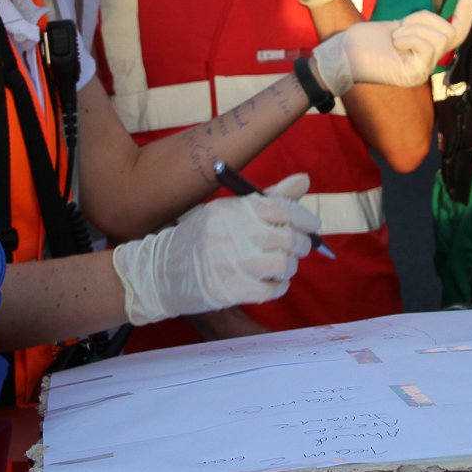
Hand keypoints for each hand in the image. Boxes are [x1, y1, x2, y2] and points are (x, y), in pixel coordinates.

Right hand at [112, 173, 318, 325]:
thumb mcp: (228, 211)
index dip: (305, 218)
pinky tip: (270, 282)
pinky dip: (278, 287)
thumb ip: (269, 197)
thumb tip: (304, 180)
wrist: (158, 272)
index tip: (313, 226)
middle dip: (302, 245)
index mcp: (231, 209)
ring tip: (280, 266)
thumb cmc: (200, 239)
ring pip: (284, 265)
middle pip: (288, 238)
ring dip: (289, 267)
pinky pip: (272, 289)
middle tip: (299, 248)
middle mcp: (230, 233)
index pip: (282, 208)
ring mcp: (229, 263)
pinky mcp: (228, 290)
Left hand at [311, 0, 471, 95]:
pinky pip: (427, 46)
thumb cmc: (366, 39)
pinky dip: (409, 37)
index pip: (456, 34)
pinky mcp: (414, 75)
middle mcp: (427, 65)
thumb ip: (423, 25)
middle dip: (425, 19)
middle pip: (450, 31)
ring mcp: (422, 72)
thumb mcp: (401, 25)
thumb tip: (434, 14)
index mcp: (425, 53)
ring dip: (413, 28)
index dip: (466, 14)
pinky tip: (394, 44)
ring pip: (439, 36)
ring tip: (394, 37)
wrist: (343, 52)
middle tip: (399, 26)